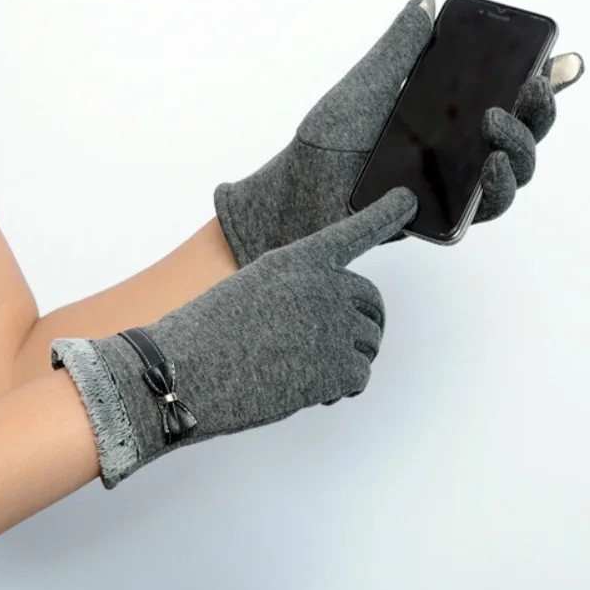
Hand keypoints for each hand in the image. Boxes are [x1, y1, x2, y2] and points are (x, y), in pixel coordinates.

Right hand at [51, 188, 416, 487]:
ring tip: (307, 370)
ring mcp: (332, 326)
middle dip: (360, 324)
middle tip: (333, 347)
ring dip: (348, 358)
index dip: (383, 215)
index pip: (351, 232)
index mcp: (296, 260)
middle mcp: (321, 286)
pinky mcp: (334, 368)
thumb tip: (328, 320)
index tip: (407, 199)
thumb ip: (294, 291)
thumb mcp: (249, 290)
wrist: (182, 372)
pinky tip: (312, 390)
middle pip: (371, 301)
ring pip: (369, 341)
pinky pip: (360, 374)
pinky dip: (342, 386)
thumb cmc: (203, 335)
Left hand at [214, 0, 584, 264]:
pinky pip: (486, 209)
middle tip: (529, 91)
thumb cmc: (328, 142)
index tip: (564, 59)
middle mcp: (459, 150)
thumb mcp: (366, 85)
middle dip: (539, 111)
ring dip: (522, 150)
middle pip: (523, 133)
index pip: (507, 95)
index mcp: (448, 114)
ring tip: (498, 132)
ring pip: (515, 172)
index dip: (543, 81)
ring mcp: (454, 185)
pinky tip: (492, 169)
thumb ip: (399, 46)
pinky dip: (499, 190)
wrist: (296, 193)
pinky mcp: (443, 218)